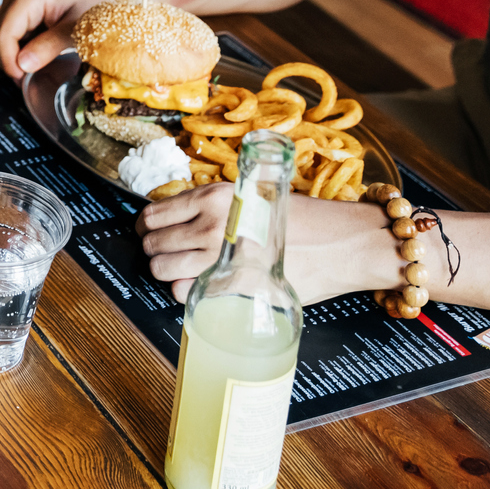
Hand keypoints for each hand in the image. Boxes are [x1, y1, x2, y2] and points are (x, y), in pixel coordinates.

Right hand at [0, 0, 136, 79]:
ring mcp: (14, 4)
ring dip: (14, 58)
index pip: (4, 35)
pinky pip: (8, 37)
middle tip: (33, 78)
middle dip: (10, 62)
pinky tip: (39, 53)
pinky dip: (19, 51)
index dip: (10, 62)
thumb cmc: (96, 3)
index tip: (25, 80)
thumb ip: (50, 46)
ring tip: (39, 66)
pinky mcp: (17, 12)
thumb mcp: (77, 29)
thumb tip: (22, 66)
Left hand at [136, 186, 389, 303]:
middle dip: (155, 251)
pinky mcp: (231, 284)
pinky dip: (185, 292)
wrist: (342, 242)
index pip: (153, 214)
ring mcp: (218, 256)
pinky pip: (183, 292)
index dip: (147, 228)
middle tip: (168, 255)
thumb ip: (215, 207)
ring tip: (184, 271)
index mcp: (213, 196)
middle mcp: (209, 224)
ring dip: (166, 272)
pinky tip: (202, 286)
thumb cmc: (303, 220)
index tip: (150, 234)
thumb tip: (183, 220)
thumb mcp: (252, 196)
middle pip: (152, 244)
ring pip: (161, 269)